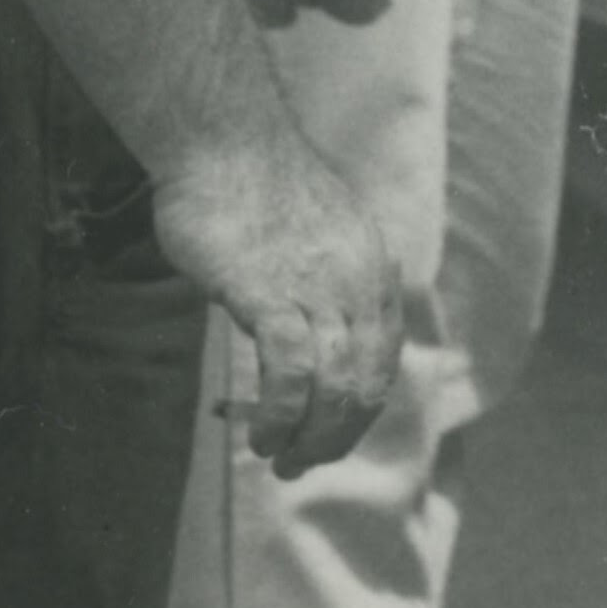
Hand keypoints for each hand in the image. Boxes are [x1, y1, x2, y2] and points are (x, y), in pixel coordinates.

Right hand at [154, 120, 406, 477]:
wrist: (224, 143)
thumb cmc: (255, 191)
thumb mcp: (316, 239)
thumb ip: (328, 283)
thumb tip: (317, 336)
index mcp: (375, 272)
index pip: (382, 363)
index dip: (355, 412)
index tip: (326, 439)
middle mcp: (361, 283)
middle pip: (365, 384)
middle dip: (334, 436)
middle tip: (298, 465)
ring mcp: (320, 288)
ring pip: (334, 386)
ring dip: (308, 438)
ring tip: (278, 459)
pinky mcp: (272, 293)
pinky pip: (291, 372)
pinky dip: (282, 414)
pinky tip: (262, 433)